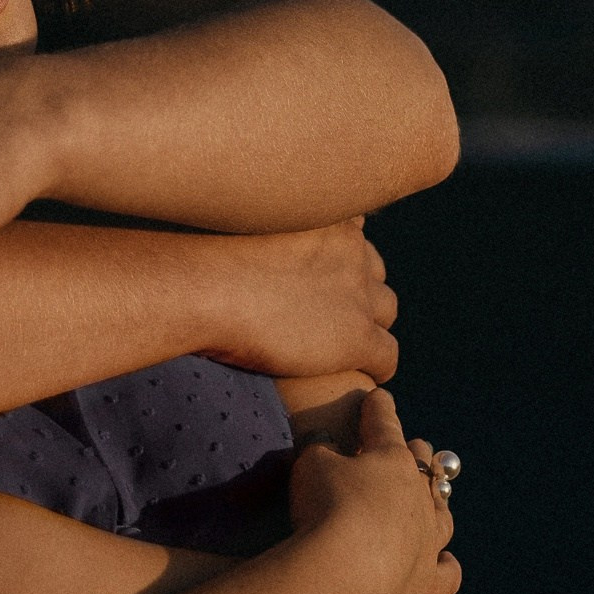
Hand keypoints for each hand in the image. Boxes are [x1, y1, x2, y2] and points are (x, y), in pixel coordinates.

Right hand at [198, 219, 398, 383]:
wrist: (208, 289)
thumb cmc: (205, 259)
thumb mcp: (245, 225)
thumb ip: (270, 232)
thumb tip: (260, 241)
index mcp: (328, 218)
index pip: (355, 232)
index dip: (338, 257)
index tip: (317, 274)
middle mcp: (352, 251)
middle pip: (374, 272)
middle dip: (357, 290)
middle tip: (324, 313)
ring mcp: (359, 294)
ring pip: (386, 311)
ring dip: (367, 325)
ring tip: (340, 344)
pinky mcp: (357, 337)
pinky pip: (388, 357)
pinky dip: (378, 367)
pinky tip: (359, 375)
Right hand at [287, 389, 460, 593]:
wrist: (342, 575)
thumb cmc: (325, 508)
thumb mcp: (311, 464)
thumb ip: (320, 449)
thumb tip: (325, 443)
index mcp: (392, 459)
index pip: (384, 424)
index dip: (378, 409)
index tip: (378, 396)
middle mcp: (418, 497)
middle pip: (423, 467)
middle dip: (418, 453)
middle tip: (415, 446)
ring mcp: (428, 542)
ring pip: (442, 516)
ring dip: (438, 504)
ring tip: (436, 498)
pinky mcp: (427, 584)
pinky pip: (448, 573)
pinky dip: (446, 565)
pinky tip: (446, 561)